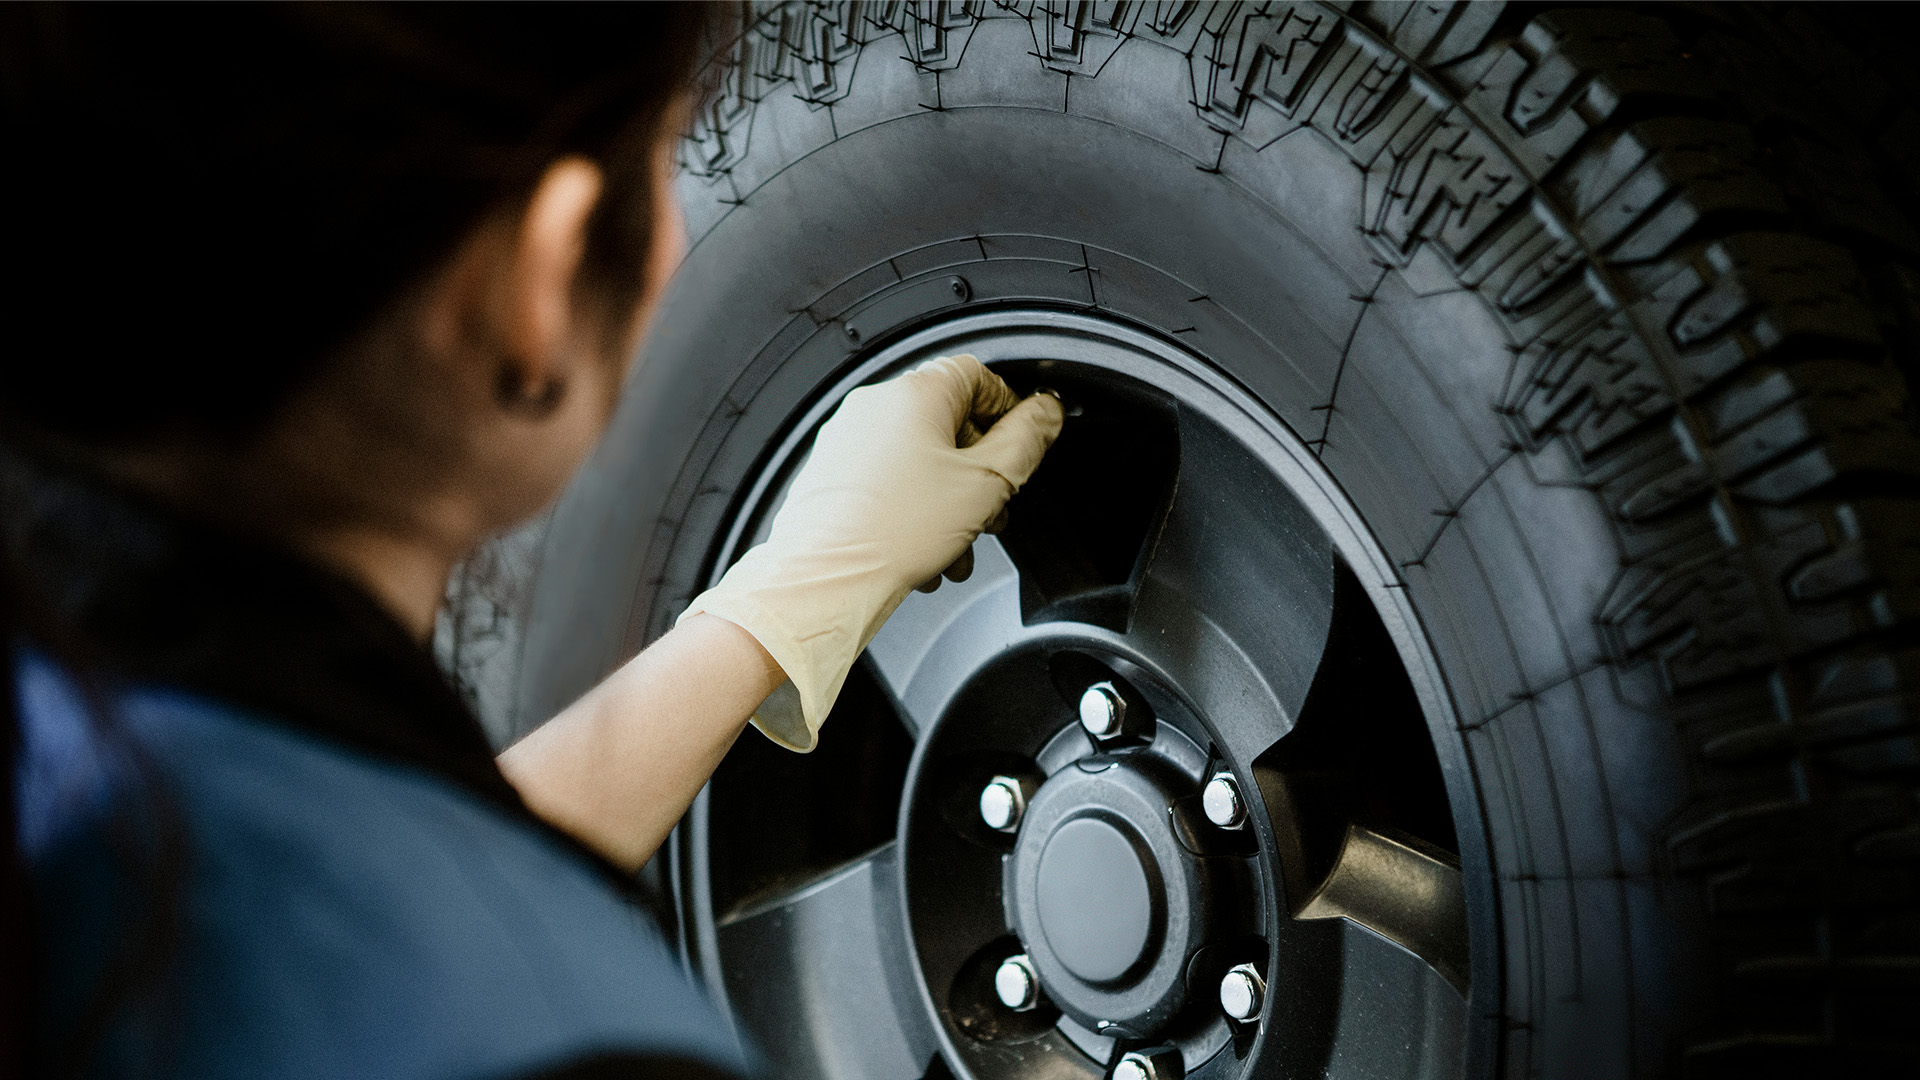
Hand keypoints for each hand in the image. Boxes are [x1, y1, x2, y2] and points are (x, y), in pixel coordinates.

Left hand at [679, 355, 1063, 750]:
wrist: (824, 580)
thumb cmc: (891, 533)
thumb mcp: (986, 484)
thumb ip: (1027, 441)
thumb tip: (1047, 412)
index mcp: (914, 394)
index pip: (978, 375)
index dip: (1009, 410)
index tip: (1022, 444)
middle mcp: (875, 408)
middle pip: (950, 424)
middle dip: (980, 472)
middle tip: (992, 508)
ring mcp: (848, 442)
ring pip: (922, 461)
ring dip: (951, 502)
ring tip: (957, 544)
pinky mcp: (832, 477)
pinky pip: (889, 484)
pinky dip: (914, 512)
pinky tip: (925, 552)